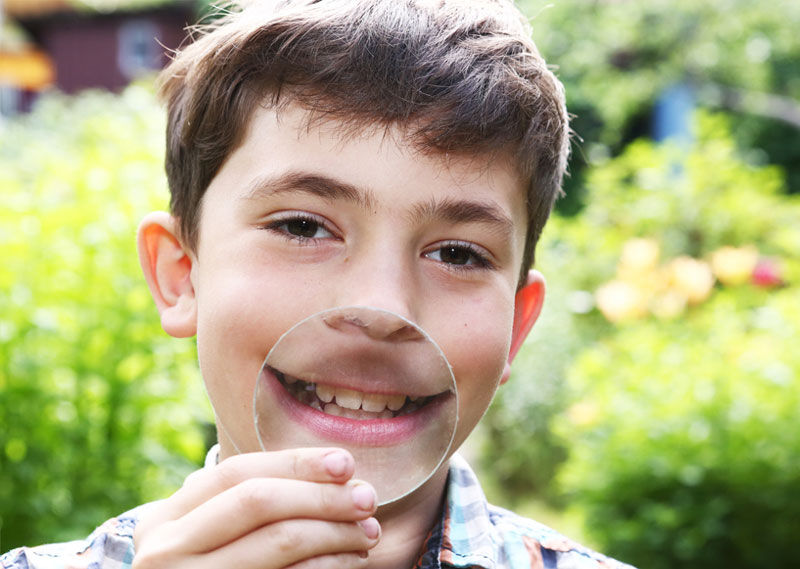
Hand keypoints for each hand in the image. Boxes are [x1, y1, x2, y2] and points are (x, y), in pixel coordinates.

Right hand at [133, 448, 380, 568]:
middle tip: (367, 497)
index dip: (295, 463)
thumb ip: (244, 503)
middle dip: (321, 495)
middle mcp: (168, 553)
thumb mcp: (200, 534)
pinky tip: (351, 559)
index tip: (345, 462)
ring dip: (336, 533)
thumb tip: (339, 470)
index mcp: (162, 521)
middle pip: (258, 502)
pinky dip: (327, 565)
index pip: (236, 473)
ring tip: (369, 531)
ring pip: (279, 543)